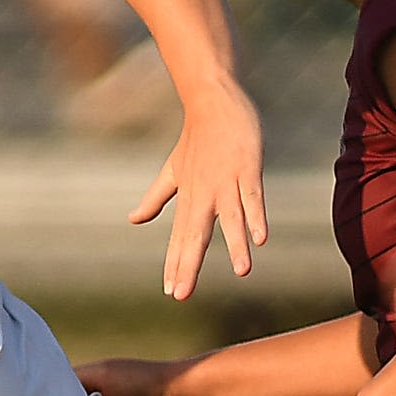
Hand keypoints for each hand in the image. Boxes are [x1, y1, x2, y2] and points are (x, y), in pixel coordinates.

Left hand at [133, 87, 267, 299]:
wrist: (211, 101)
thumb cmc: (196, 140)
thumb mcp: (172, 172)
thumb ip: (155, 198)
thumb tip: (133, 220)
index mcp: (189, 198)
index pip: (180, 238)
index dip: (176, 264)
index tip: (172, 292)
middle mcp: (204, 195)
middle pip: (197, 235)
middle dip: (190, 265)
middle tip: (183, 294)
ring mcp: (226, 182)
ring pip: (232, 219)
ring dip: (237, 245)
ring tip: (244, 271)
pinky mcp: (247, 168)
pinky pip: (253, 196)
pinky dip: (257, 215)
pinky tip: (262, 237)